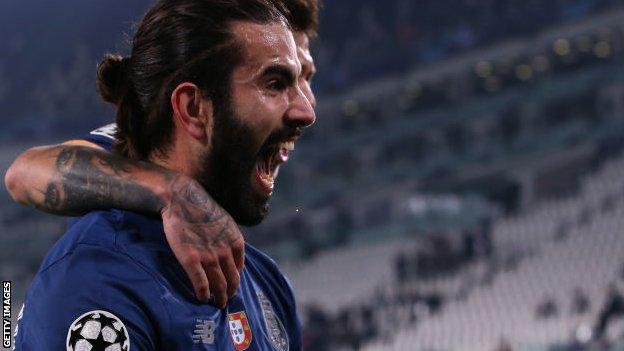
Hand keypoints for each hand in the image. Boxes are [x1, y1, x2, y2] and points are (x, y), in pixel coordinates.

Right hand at [161, 176, 243, 307]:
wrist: (183, 199)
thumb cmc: (202, 208)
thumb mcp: (226, 222)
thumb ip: (229, 239)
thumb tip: (230, 253)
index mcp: (236, 242)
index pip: (239, 269)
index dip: (235, 280)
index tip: (231, 286)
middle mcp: (226, 252)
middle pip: (231, 280)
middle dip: (230, 293)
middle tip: (225, 300)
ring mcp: (209, 257)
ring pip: (218, 285)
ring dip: (218, 297)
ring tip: (217, 303)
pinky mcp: (191, 260)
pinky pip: (201, 284)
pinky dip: (203, 294)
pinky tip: (202, 299)